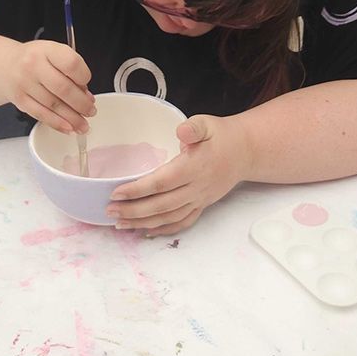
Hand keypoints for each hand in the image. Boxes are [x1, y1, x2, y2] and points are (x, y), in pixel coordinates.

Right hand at [3, 40, 94, 132]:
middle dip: (81, 104)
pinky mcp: (19, 100)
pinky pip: (41, 115)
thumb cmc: (36, 60)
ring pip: (53, 105)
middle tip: (91, 111)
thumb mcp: (53, 54)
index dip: (84, 77)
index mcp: (47, 50)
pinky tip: (68, 128)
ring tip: (83, 124)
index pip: (71, 64)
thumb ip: (71, 71)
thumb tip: (85, 95)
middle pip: (63, 88)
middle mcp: (33, 65)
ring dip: (72, 118)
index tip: (88, 86)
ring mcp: (24, 83)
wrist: (6, 65)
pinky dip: (57, 124)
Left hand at [106, 114, 247, 235]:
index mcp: (194, 167)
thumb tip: (181, 132)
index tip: (116, 193)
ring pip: (169, 217)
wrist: (246, 152)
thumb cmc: (222, 136)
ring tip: (120, 224)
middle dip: (133, 211)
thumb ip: (194, 127)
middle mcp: (197, 187)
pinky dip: (164, 230)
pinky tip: (146, 231)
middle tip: (110, 211)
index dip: (137, 190)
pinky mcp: (202, 205)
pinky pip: (183, 222)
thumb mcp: (208, 124)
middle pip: (161, 205)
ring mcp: (200, 199)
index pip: (161, 183)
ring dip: (143, 223)